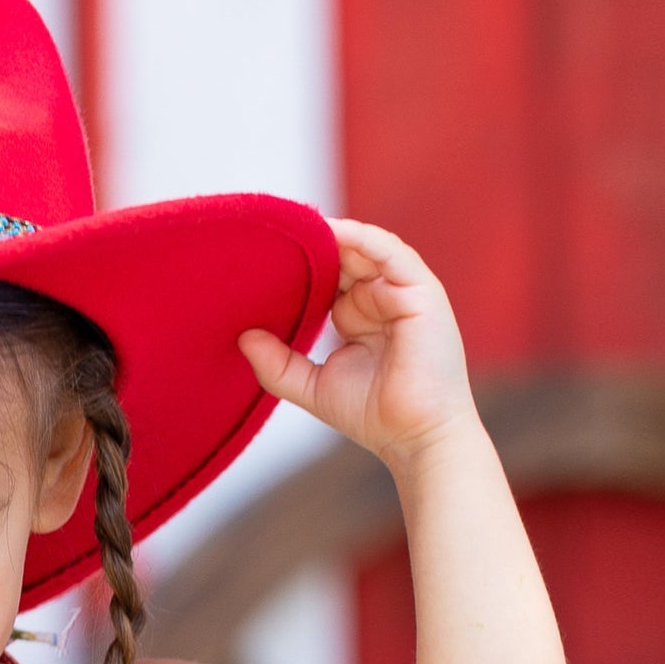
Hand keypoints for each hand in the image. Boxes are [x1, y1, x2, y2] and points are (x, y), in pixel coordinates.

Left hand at [240, 220, 472, 466]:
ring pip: (367, 249)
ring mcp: (403, 292)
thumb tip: (242, 337)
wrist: (416, 439)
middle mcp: (381, 298)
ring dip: (335, 235)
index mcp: (359, 314)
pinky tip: (334, 232)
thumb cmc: (374, 416)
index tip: (260, 257)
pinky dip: (364, 239)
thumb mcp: (312, 386)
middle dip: (312, 243)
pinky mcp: (422, 292)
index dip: (299, 264)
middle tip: (272, 232)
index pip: (328, 276)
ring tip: (298, 225)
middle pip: (345, 256)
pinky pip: (391, 253)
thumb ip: (277, 364)